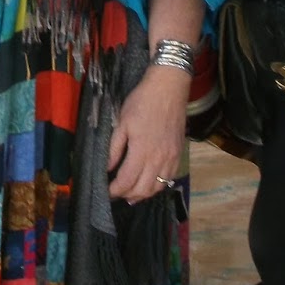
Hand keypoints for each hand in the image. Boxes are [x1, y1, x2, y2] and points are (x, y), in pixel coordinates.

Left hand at [106, 66, 189, 203]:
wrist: (168, 89)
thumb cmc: (142, 102)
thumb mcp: (121, 122)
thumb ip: (114, 148)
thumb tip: (108, 168)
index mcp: (141, 151)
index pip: (126, 181)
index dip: (114, 190)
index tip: (106, 191)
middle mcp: (158, 159)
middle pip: (142, 190)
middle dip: (127, 195)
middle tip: (116, 194)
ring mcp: (171, 159)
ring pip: (157, 188)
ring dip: (143, 195)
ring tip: (131, 195)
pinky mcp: (178, 155)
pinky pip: (168, 179)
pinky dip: (157, 186)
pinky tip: (149, 184)